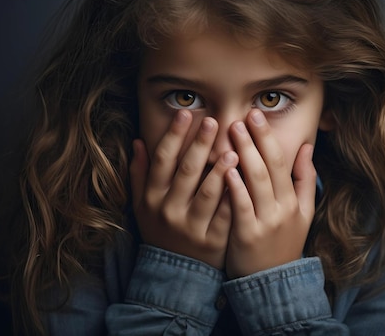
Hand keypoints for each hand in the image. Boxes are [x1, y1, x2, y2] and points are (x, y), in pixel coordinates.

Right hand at [129, 110, 238, 268]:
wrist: (174, 271)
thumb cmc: (160, 229)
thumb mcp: (142, 204)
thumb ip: (140, 173)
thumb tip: (139, 141)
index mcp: (153, 197)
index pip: (163, 160)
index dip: (174, 135)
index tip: (186, 113)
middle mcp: (170, 210)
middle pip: (186, 172)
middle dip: (199, 145)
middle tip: (213, 121)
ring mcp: (192, 226)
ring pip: (207, 194)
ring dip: (220, 171)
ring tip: (233, 150)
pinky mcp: (213, 241)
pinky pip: (226, 216)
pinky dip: (234, 198)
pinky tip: (245, 181)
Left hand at [224, 109, 315, 277]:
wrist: (273, 283)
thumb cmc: (284, 243)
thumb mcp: (304, 213)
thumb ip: (306, 180)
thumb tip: (306, 147)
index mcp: (294, 200)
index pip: (282, 161)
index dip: (269, 137)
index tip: (257, 114)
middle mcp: (282, 208)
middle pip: (269, 166)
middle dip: (256, 138)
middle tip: (243, 115)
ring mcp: (266, 221)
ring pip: (256, 181)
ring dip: (245, 153)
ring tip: (232, 130)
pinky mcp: (248, 235)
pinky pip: (242, 206)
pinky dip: (236, 185)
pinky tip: (226, 167)